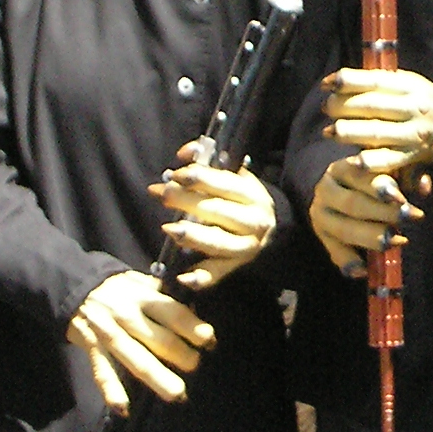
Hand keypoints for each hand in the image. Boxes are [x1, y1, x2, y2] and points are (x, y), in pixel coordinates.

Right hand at [68, 271, 214, 414]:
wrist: (75, 285)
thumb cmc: (119, 288)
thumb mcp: (142, 281)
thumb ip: (164, 295)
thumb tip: (194, 309)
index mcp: (143, 296)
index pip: (173, 313)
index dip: (193, 328)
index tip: (209, 341)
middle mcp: (127, 315)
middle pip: (159, 339)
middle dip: (181, 355)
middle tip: (195, 366)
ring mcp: (108, 333)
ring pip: (135, 358)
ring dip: (157, 377)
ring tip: (178, 394)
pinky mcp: (91, 347)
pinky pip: (102, 371)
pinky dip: (111, 390)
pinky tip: (123, 409)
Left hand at [153, 141, 275, 289]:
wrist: (270, 228)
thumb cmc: (241, 198)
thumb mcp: (235, 176)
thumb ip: (209, 161)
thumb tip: (186, 153)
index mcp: (253, 195)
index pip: (225, 184)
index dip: (199, 177)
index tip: (176, 174)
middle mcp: (254, 222)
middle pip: (217, 211)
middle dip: (186, 201)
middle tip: (162, 193)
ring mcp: (245, 247)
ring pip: (218, 243)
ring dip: (192, 236)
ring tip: (169, 229)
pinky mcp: (234, 266)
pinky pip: (216, 274)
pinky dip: (200, 279)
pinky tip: (183, 277)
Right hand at [310, 151, 425, 277]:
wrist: (335, 190)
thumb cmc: (370, 180)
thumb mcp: (386, 171)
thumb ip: (407, 176)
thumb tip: (425, 186)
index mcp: (342, 168)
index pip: (360, 177)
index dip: (381, 188)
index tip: (402, 199)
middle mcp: (326, 190)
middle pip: (352, 204)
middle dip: (382, 214)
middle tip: (409, 218)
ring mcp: (320, 215)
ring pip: (344, 230)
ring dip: (371, 239)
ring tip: (397, 242)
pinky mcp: (321, 236)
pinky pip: (335, 253)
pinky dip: (350, 263)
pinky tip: (366, 270)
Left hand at [321, 68, 432, 168]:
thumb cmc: (423, 100)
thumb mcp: (410, 82)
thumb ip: (381, 82)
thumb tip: (340, 82)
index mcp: (411, 86)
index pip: (374, 80)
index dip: (346, 81)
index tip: (326, 84)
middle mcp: (414, 108)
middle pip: (370, 106)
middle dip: (341, 106)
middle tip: (326, 108)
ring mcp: (414, 133)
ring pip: (375, 132)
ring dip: (347, 132)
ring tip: (329, 131)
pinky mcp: (414, 156)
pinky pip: (387, 160)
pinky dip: (368, 161)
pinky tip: (352, 159)